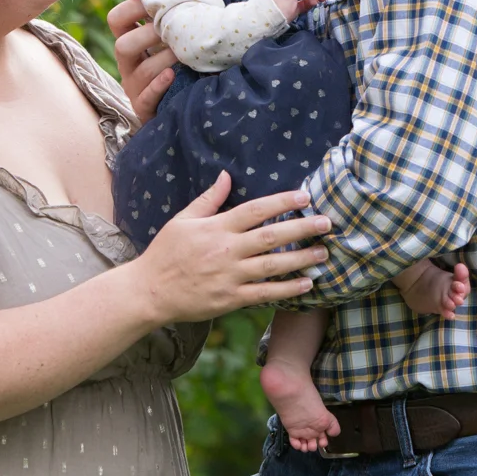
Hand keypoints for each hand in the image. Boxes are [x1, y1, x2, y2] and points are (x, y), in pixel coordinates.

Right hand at [108, 0, 176, 125]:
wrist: (180, 105)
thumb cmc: (180, 61)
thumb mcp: (171, 38)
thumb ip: (173, 14)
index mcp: (131, 41)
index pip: (116, 20)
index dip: (130, 8)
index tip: (152, 3)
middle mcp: (127, 63)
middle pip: (122, 45)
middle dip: (148, 36)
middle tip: (172, 30)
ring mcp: (133, 86)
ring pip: (141, 70)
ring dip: (163, 59)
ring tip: (183, 53)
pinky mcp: (143, 107)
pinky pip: (145, 97)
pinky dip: (158, 85)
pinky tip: (172, 75)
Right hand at [128, 173, 330, 322]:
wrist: (149, 291)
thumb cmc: (165, 253)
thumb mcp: (182, 220)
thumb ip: (208, 199)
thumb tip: (226, 175)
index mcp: (216, 227)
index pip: (255, 210)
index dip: (282, 201)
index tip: (305, 196)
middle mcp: (227, 250)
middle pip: (271, 236)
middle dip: (301, 228)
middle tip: (327, 222)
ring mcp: (230, 276)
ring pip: (273, 265)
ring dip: (301, 259)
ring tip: (323, 253)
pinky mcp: (231, 299)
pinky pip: (265, 294)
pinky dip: (287, 290)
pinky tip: (306, 284)